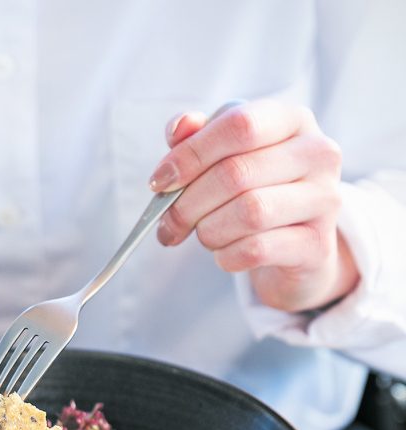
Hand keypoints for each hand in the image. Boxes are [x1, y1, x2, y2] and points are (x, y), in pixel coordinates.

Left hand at [149, 100, 359, 312]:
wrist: (294, 246)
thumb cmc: (252, 190)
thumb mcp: (222, 155)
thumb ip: (196, 137)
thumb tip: (180, 127)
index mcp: (291, 120)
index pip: (238, 125)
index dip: (190, 155)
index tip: (159, 181)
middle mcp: (317, 154)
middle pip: (235, 174)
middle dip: (188, 203)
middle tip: (169, 222)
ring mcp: (324, 199)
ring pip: (248, 213)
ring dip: (208, 231)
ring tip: (203, 234)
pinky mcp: (316, 245)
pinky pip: (255, 249)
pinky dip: (226, 255)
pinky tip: (225, 253)